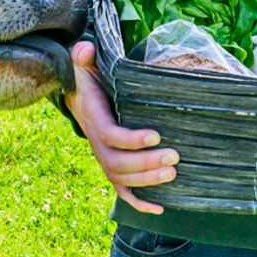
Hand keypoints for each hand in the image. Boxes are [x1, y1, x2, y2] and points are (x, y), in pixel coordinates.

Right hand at [62, 40, 178, 214]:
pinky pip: (123, 192)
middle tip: (175, 157)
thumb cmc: (91, 81)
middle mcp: (97, 145)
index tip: (156, 134)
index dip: (131, 139)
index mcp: (94, 119)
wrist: (81, 100)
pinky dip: (140, 203)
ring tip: (174, 173)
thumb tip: (86, 49)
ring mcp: (105, 160)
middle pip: (118, 163)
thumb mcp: (85, 65)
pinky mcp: (113, 170)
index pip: (109, 135)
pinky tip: (161, 208)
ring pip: (122, 179)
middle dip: (146, 163)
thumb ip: (85, 56)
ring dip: (148, 181)